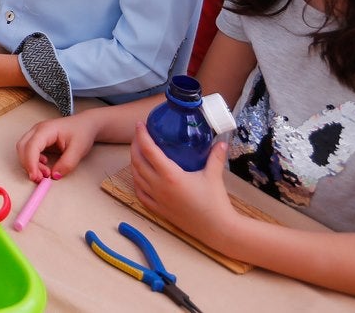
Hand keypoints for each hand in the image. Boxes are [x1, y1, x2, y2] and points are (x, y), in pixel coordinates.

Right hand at [15, 111, 104, 182]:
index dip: (31, 162)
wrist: (86, 125)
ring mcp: (37, 135)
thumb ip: (67, 163)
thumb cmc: (82, 132)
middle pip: (22, 147)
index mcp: (46, 129)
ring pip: (24, 150)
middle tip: (39, 178)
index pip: (32, 146)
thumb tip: (54, 175)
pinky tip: (45, 166)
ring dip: (30, 164)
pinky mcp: (39, 141)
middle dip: (28, 164)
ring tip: (46, 173)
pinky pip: (29, 152)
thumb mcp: (78, 149)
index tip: (35, 176)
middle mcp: (38, 130)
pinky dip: (33, 162)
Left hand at [130, 122, 234, 244]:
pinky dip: (137, 181)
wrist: (217, 229)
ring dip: (134, 162)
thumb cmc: (215, 202)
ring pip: (136, 176)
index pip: (149, 150)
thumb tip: (220, 142)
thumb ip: (215, 156)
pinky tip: (140, 176)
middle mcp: (159, 186)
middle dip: (135, 146)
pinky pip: (140, 193)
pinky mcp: (158, 210)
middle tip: (139, 136)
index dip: (141, 136)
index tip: (139, 125)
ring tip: (139, 152)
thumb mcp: (214, 176)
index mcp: (170, 175)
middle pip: (137, 161)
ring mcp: (157, 199)